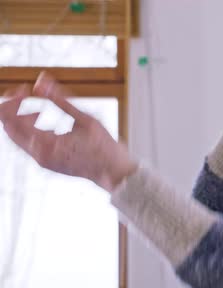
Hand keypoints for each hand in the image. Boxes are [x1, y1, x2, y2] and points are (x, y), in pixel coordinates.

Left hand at [0, 72, 136, 192]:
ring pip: (16, 136)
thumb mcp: (84, 119)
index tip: (26, 88)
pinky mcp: (46, 162)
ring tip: (34, 105)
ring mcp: (41, 160)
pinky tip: (40, 119)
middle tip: (25, 92)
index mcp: (44, 143)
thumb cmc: (103, 146)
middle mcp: (38, 154)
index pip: (12, 117)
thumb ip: (60, 100)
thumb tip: (41, 79)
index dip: (14, 99)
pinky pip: (27, 143)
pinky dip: (28, 128)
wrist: (113, 172)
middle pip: (9, 127)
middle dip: (13, 107)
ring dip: (19, 117)